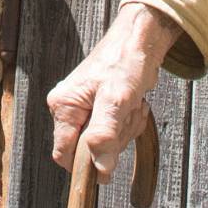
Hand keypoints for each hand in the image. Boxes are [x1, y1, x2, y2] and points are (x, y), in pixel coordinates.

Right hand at [48, 0, 178, 179]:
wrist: (143, 38)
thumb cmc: (126, 59)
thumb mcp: (116, 99)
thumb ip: (104, 134)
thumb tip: (100, 170)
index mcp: (64, 105)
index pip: (64, 154)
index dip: (86, 162)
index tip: (109, 157)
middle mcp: (70, 109)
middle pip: (87, 150)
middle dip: (113, 139)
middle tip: (127, 114)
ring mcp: (86, 109)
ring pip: (103, 143)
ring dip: (124, 129)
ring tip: (133, 105)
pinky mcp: (101, 109)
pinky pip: (114, 132)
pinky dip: (128, 123)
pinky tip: (135, 105)